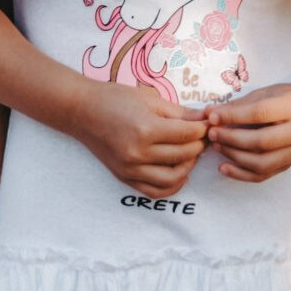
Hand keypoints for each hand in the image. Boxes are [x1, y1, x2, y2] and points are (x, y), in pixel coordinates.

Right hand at [69, 80, 208, 196]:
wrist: (80, 111)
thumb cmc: (113, 98)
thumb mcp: (149, 99)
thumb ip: (179, 113)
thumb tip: (206, 118)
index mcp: (146, 129)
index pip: (187, 134)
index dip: (203, 128)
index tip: (209, 122)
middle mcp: (138, 153)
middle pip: (183, 155)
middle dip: (200, 144)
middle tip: (204, 135)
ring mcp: (130, 169)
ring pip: (173, 178)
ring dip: (188, 167)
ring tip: (191, 153)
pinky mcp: (124, 178)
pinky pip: (155, 191)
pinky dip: (171, 186)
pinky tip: (178, 172)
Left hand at [207, 83, 290, 182]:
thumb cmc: (284, 99)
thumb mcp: (265, 93)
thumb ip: (238, 104)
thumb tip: (209, 113)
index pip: (260, 113)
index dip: (233, 116)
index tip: (212, 116)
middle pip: (262, 141)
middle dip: (232, 139)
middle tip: (212, 133)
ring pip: (262, 163)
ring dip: (235, 156)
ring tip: (217, 146)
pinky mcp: (288, 165)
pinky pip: (263, 175)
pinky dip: (241, 174)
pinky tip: (223, 167)